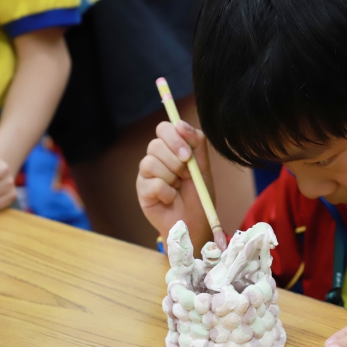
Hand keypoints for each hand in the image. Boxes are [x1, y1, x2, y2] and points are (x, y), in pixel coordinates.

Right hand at [136, 120, 213, 251]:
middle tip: (186, 175)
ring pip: (151, 162)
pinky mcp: (142, 190)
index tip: (188, 154)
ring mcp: (147, 174)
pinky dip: (167, 192)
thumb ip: (197, 143)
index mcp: (171, 149)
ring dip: (172, 177)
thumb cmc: (198, 194)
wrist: (195, 222)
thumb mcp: (204, 167)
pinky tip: (171, 199)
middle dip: (175, 160)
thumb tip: (181, 124)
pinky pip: (153, 183)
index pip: (163, 128)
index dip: (175, 138)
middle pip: (155, 144)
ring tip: (178, 188)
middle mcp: (156, 158)